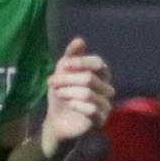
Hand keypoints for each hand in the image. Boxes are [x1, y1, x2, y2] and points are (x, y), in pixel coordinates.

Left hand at [41, 37, 112, 157]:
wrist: (57, 121)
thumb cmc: (63, 94)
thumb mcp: (63, 72)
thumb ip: (71, 56)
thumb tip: (80, 40)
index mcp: (101, 75)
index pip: (98, 63)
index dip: (81, 62)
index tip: (64, 65)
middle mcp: (107, 89)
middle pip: (89, 78)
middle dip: (67, 79)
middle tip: (52, 82)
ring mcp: (105, 105)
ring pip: (88, 93)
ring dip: (68, 92)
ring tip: (58, 93)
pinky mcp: (100, 120)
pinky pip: (92, 109)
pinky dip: (77, 104)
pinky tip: (69, 104)